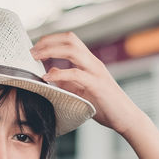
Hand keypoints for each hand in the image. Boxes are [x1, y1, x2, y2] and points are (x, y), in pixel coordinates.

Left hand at [31, 32, 146, 134]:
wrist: (127, 118)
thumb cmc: (105, 106)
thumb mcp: (82, 91)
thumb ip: (67, 82)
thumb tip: (49, 76)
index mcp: (90, 62)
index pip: (70, 40)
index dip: (51, 39)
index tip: (36, 47)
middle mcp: (93, 63)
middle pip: (70, 39)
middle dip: (48, 41)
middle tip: (31, 50)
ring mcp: (96, 72)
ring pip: (73, 51)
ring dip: (51, 51)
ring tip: (35, 57)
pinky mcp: (97, 85)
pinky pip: (76, 74)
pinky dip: (59, 73)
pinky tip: (48, 77)